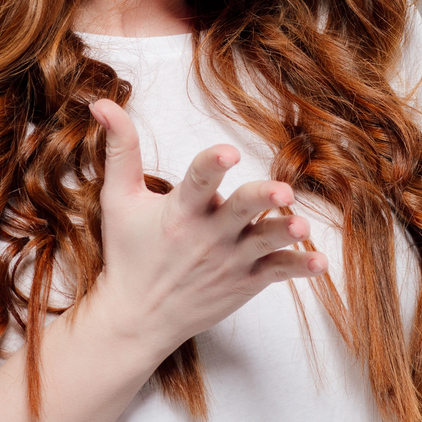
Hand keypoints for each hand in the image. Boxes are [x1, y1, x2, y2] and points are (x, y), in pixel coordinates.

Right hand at [86, 100, 324, 358]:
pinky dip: (299, 267)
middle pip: (241, 210)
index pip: (198, 181)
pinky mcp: (245, 282)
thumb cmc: (129, 253)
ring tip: (302, 227)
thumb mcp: (118, 198)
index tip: (227, 152)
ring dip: (285, 234)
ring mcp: (231, 261)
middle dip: (262, 200)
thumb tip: (102, 102)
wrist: (136, 318)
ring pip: (265, 242)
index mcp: (180, 211)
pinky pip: (277, 273)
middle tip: (282, 192)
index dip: (212, 165)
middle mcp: (209, 235)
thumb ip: (120, 149)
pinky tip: (319, 261)